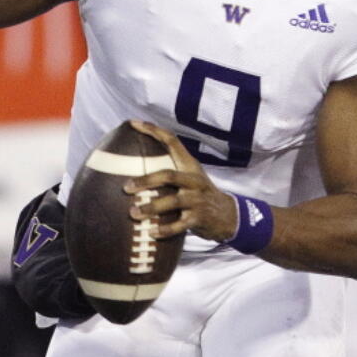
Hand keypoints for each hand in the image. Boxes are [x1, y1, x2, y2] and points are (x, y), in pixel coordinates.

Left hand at [123, 120, 238, 241]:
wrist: (229, 215)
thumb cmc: (200, 195)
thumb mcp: (191, 178)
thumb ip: (170, 172)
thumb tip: (135, 168)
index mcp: (190, 166)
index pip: (172, 141)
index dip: (153, 131)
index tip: (134, 123)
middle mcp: (194, 180)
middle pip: (168, 175)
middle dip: (146, 181)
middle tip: (126, 187)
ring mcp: (198, 199)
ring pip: (172, 201)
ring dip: (151, 208)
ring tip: (134, 213)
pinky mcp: (199, 219)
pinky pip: (179, 225)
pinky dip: (164, 229)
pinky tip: (151, 232)